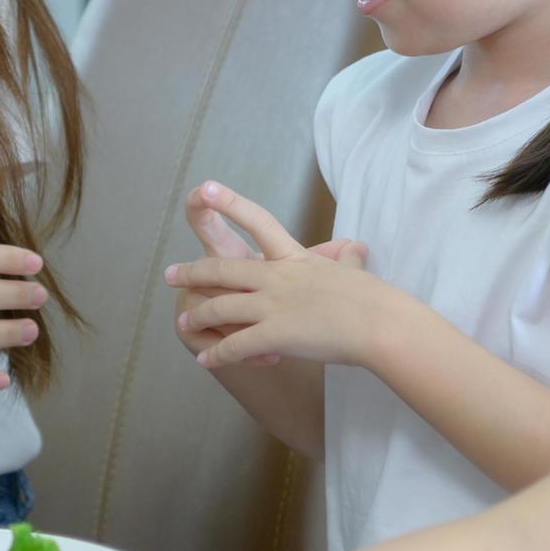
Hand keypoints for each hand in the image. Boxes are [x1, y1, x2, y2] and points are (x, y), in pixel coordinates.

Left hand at [165, 182, 391, 371]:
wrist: (379, 323)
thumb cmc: (373, 298)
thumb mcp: (354, 269)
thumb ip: (347, 258)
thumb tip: (356, 247)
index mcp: (295, 257)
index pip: (257, 221)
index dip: (228, 203)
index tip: (202, 188)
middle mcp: (277, 277)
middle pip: (223, 269)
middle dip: (193, 272)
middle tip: (170, 274)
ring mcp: (273, 305)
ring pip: (221, 307)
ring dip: (198, 317)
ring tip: (184, 322)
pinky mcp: (273, 335)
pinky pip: (235, 346)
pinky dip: (217, 355)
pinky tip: (206, 362)